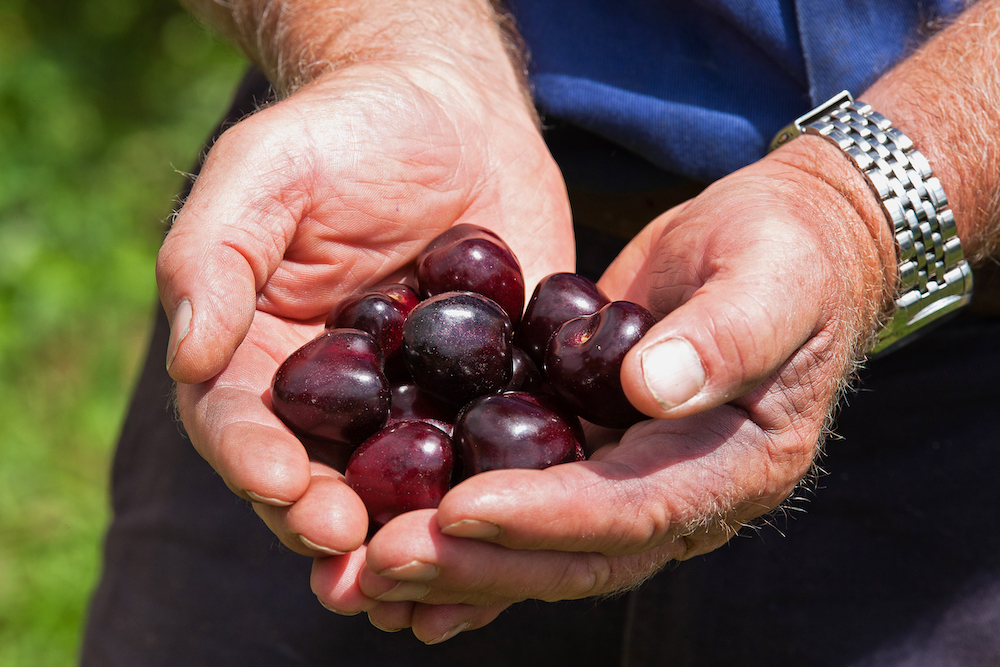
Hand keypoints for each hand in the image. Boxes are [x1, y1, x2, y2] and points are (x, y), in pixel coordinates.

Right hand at [156, 55, 573, 620]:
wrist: (453, 113)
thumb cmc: (344, 131)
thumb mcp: (266, 172)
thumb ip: (214, 256)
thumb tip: (188, 357)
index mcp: (266, 357)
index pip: (244, 427)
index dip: (256, 463)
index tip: (287, 488)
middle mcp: (340, 400)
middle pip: (322, 481)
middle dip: (334, 526)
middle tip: (359, 559)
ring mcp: (421, 404)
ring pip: (408, 490)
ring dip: (414, 540)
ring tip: (426, 579)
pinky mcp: (496, 394)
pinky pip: (498, 453)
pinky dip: (502, 498)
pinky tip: (515, 529)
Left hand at [321, 136, 894, 641]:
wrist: (780, 246)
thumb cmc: (788, 252)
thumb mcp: (772, 277)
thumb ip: (728, 333)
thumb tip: (652, 387)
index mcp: (735, 466)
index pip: (635, 509)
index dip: (549, 516)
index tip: (461, 509)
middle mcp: (682, 496)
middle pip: (576, 554)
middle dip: (481, 564)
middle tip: (385, 563)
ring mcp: (634, 479)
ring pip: (542, 546)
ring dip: (458, 565)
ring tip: (369, 573)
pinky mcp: (592, 449)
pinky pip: (527, 501)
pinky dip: (466, 531)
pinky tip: (396, 540)